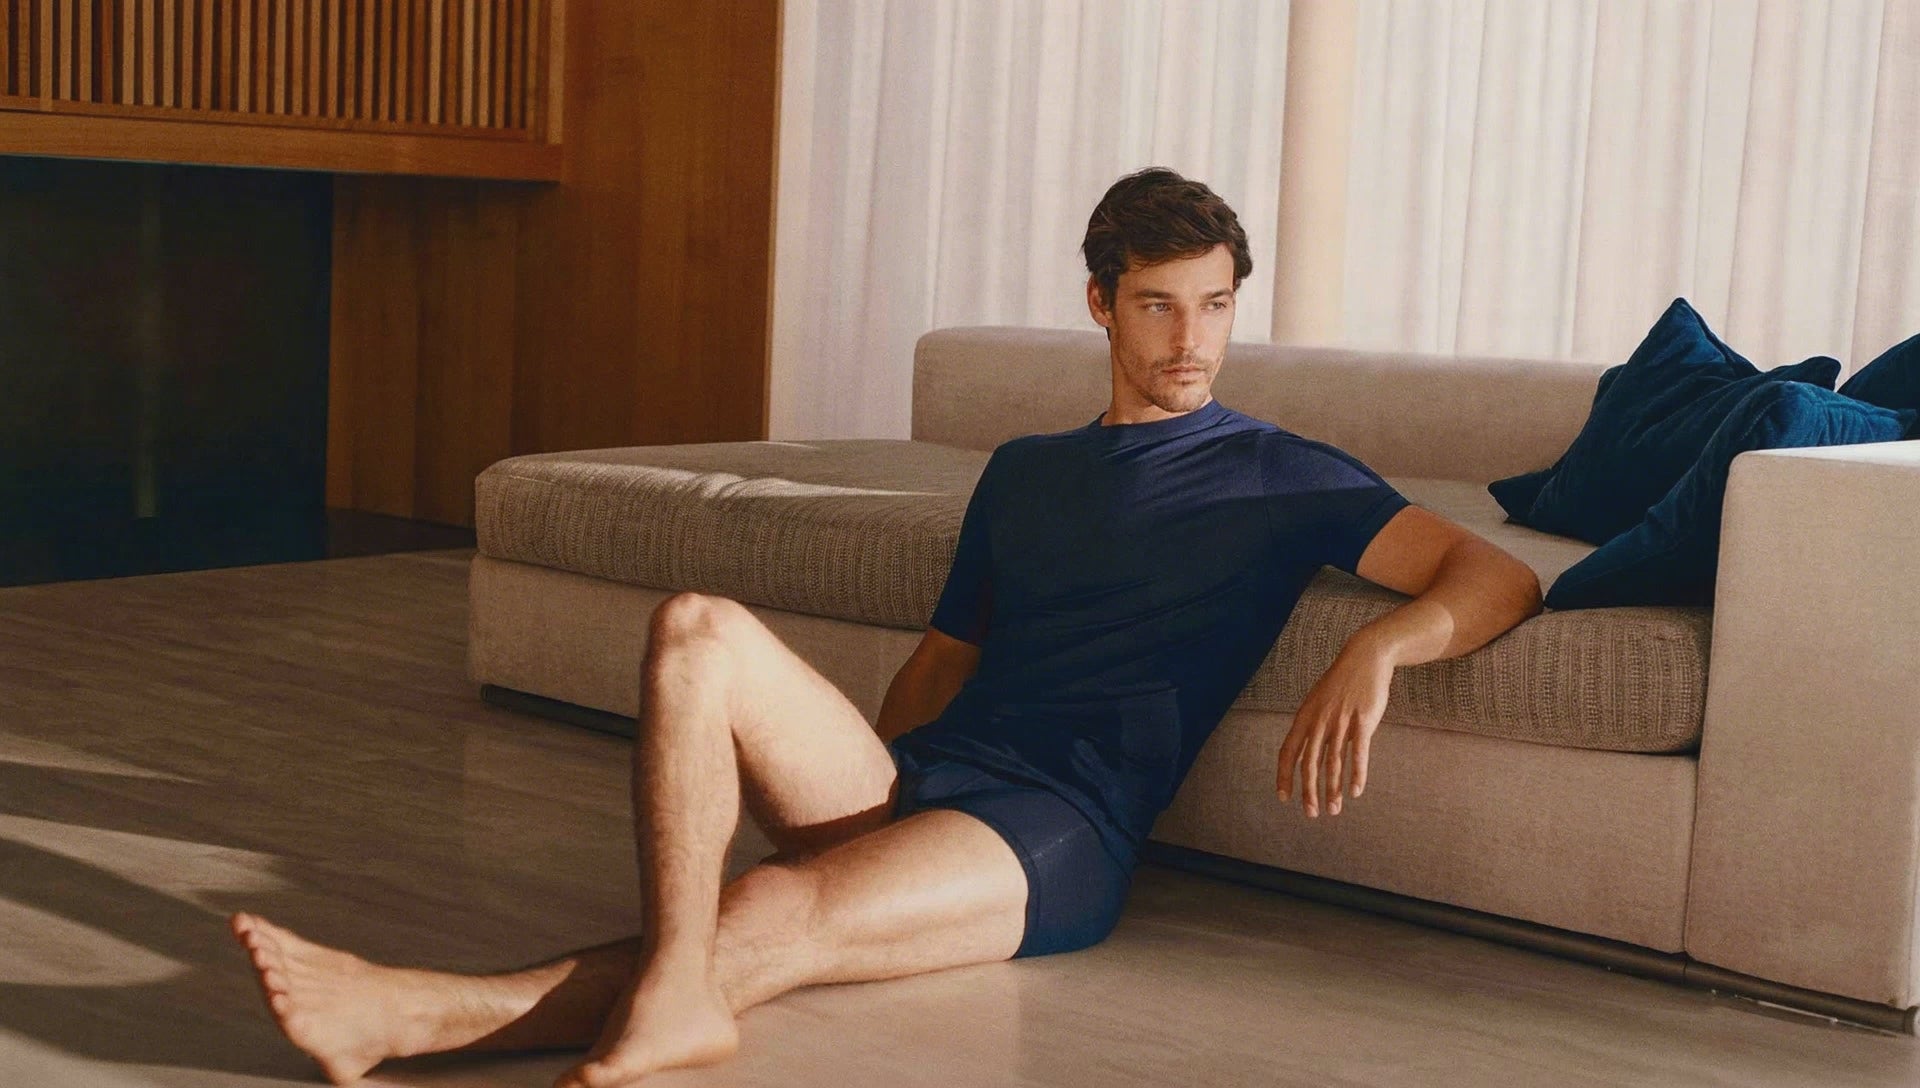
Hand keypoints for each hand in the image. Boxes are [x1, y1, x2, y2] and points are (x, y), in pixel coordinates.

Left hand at [1276, 644, 1394, 817]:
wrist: (1364, 657)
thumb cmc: (1341, 683)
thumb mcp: (1319, 702)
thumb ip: (1313, 727)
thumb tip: (1309, 752)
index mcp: (1305, 717)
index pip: (1288, 752)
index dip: (1284, 776)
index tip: (1284, 797)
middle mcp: (1319, 721)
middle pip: (1309, 763)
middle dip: (1308, 791)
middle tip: (1311, 813)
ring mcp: (1341, 720)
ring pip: (1333, 762)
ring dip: (1332, 789)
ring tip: (1333, 809)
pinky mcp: (1363, 720)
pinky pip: (1358, 752)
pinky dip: (1357, 774)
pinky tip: (1356, 791)